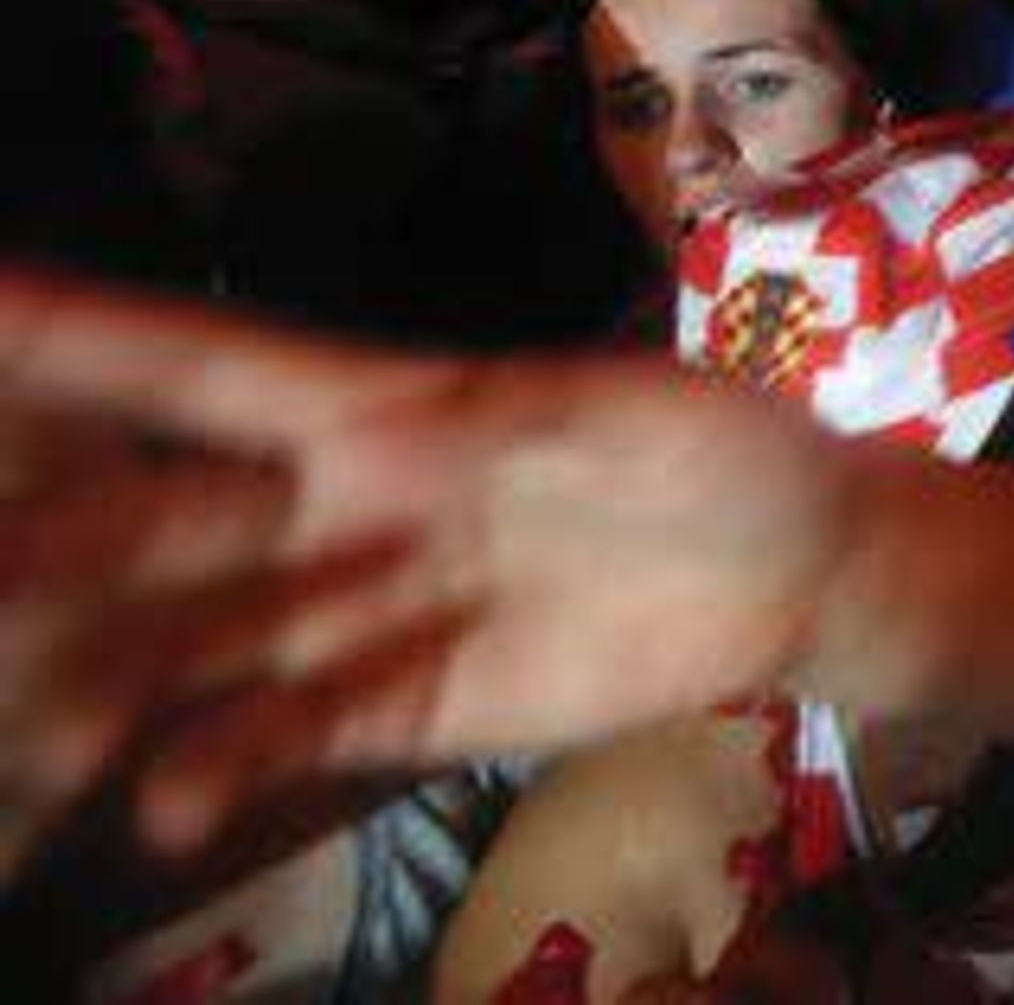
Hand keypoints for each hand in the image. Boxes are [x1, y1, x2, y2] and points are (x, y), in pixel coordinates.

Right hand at [0, 273, 857, 870]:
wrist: (806, 571)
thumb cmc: (725, 452)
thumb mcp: (639, 412)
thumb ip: (523, 420)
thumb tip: (395, 431)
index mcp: (390, 407)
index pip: (212, 371)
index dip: (84, 339)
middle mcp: (341, 507)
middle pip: (165, 521)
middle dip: (53, 541)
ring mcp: (361, 614)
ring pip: (198, 642)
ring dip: (112, 681)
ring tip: (48, 733)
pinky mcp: (401, 708)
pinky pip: (288, 735)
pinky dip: (224, 767)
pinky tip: (174, 807)